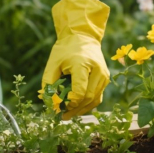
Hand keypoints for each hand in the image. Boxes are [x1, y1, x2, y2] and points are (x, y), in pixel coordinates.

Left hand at [42, 0, 110, 118]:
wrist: (83, 37)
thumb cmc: (65, 49)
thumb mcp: (52, 63)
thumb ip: (48, 82)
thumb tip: (49, 103)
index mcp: (83, 64)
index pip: (80, 92)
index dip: (70, 103)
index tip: (59, 106)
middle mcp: (97, 71)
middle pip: (88, 98)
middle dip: (74, 109)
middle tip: (61, 116)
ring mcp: (104, 76)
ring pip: (95, 100)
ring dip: (81, 110)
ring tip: (68, 115)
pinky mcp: (105, 79)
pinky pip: (97, 97)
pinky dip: (87, 105)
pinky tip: (77, 108)